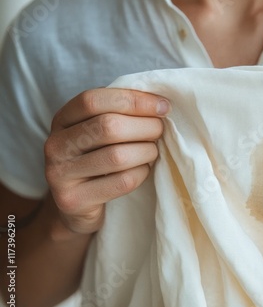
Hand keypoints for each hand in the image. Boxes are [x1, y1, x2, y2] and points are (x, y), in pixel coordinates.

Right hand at [44, 89, 169, 233]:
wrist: (77, 206)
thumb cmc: (98, 159)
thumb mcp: (101, 131)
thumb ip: (121, 113)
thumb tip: (160, 104)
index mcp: (62, 119)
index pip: (93, 100)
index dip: (133, 100)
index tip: (163, 106)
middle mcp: (56, 144)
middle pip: (108, 126)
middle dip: (145, 126)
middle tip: (159, 131)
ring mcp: (60, 174)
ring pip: (118, 156)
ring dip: (146, 151)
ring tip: (152, 151)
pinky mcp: (73, 200)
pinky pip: (122, 182)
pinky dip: (141, 173)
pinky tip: (142, 170)